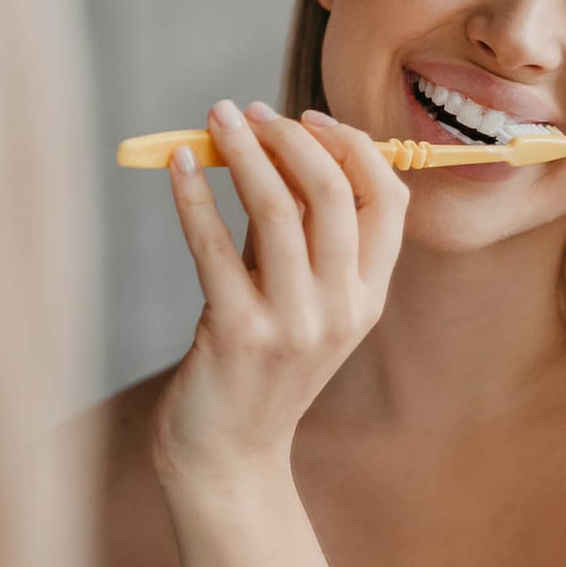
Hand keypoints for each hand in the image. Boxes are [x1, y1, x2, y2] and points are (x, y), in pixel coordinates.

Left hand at [149, 99, 408, 485]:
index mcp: (370, 297)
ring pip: (275, 209)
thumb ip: (300, 234)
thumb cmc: (261, 364)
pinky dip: (193, 195)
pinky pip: (212, 245)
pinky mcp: (236, 333)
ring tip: (216, 118)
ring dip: (243, 150)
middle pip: (333, 193)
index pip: (388, 199)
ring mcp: (292, 325)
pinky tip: (177, 166)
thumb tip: (276, 144)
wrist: (229, 455)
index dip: (352, 146)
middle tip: (251, 111)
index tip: (308, 118)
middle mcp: (342, 310)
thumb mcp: (302, 300)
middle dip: (291, 137)